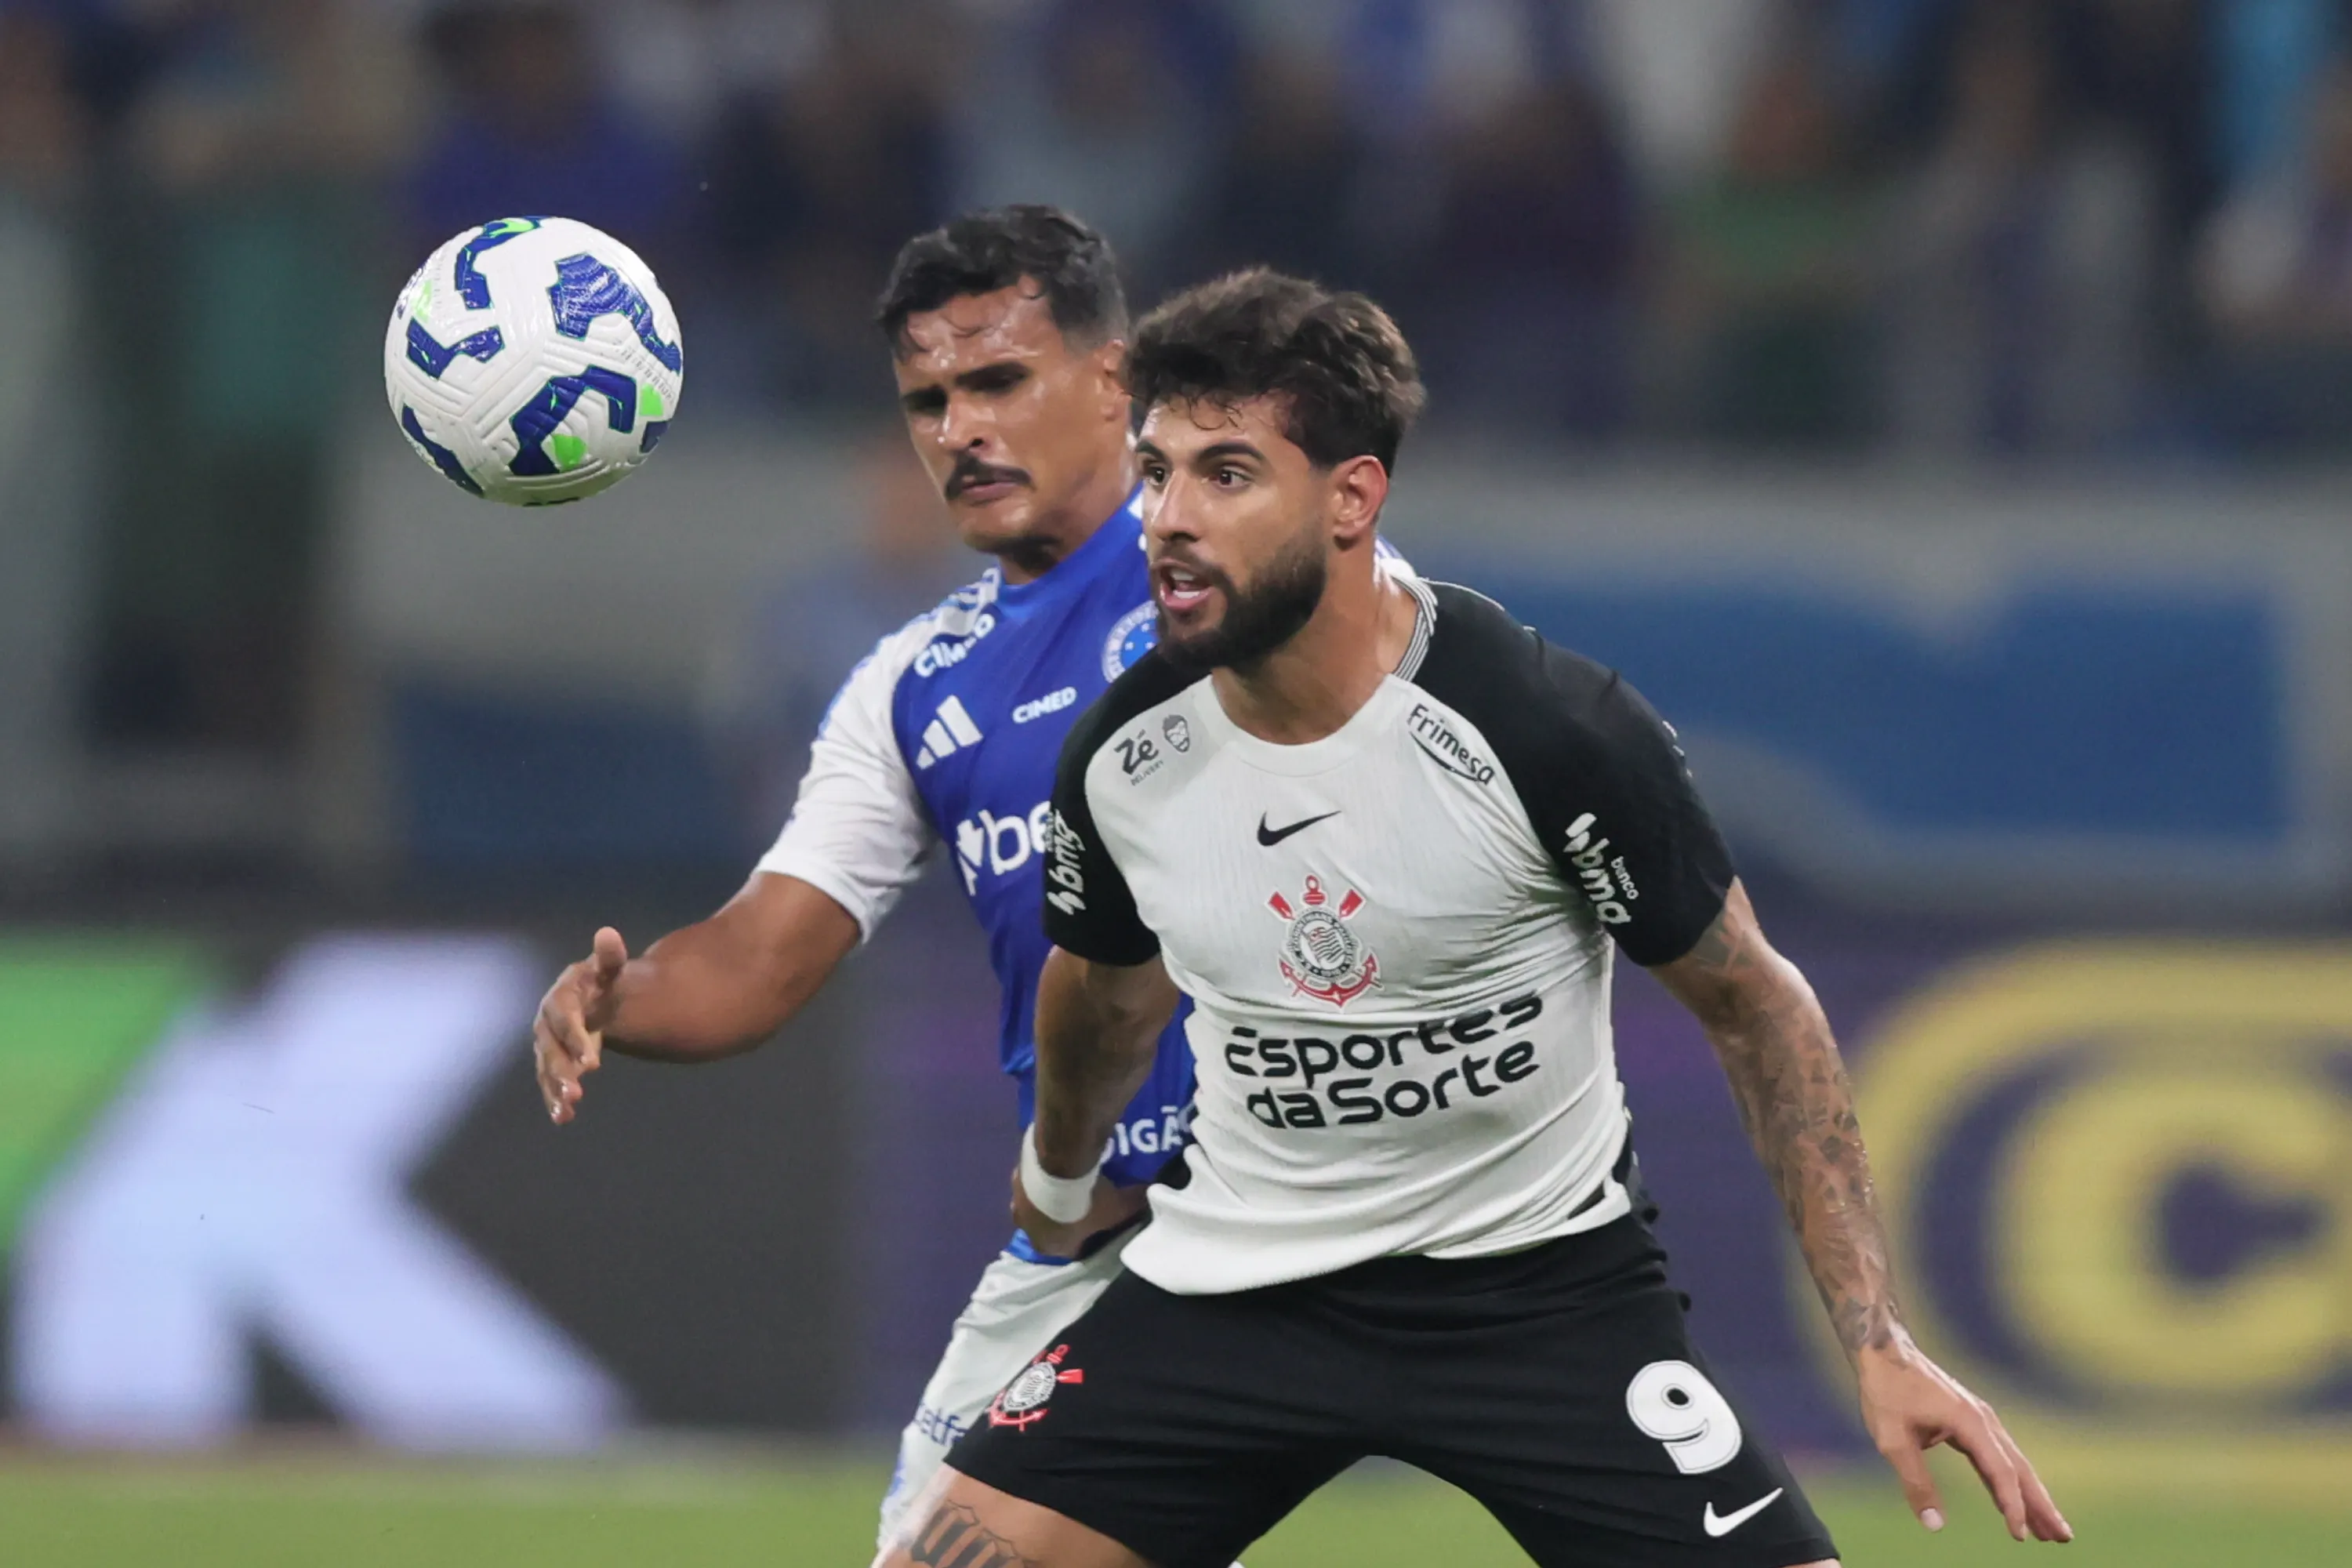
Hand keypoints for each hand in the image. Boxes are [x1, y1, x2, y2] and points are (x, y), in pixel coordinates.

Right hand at [534, 927, 626, 1123]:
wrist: (594, 994)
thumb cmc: (603, 980)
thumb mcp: (610, 969)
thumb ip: (610, 958)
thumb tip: (608, 935)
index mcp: (562, 998)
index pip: (565, 1018)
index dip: (576, 1038)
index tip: (593, 1063)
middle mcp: (547, 1021)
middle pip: (551, 1047)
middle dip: (562, 1069)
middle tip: (578, 1092)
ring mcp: (547, 1042)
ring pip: (547, 1068)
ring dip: (555, 1089)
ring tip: (567, 1110)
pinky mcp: (552, 1060)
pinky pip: (550, 1080)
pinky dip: (555, 1098)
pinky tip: (564, 1118)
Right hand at [1010, 1165, 1148, 1259]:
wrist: (1059, 1164)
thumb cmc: (1088, 1199)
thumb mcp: (1119, 1206)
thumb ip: (1133, 1206)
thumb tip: (1150, 1197)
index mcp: (1052, 1247)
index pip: (1072, 1250)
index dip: (1087, 1238)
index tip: (1099, 1223)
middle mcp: (1030, 1231)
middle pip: (1050, 1228)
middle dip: (1065, 1219)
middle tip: (1084, 1202)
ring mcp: (1019, 1204)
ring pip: (1036, 1206)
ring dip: (1049, 1199)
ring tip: (1069, 1182)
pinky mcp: (1015, 1179)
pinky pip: (1030, 1183)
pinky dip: (1042, 1179)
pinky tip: (1057, 1165)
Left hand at [1857, 1333, 2070, 1542]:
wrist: (1883, 1350)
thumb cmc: (1886, 1391)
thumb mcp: (1892, 1440)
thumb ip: (1916, 1482)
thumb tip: (1934, 1524)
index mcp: (1970, 1422)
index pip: (2000, 1471)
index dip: (2012, 1505)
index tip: (2019, 1536)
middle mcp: (1984, 1420)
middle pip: (2020, 1468)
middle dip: (2041, 1505)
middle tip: (2063, 1537)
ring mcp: (1980, 1419)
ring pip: (2013, 1463)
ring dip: (2032, 1495)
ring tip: (2049, 1529)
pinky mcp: (1971, 1421)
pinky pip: (1997, 1456)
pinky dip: (2009, 1481)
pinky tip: (2013, 1500)